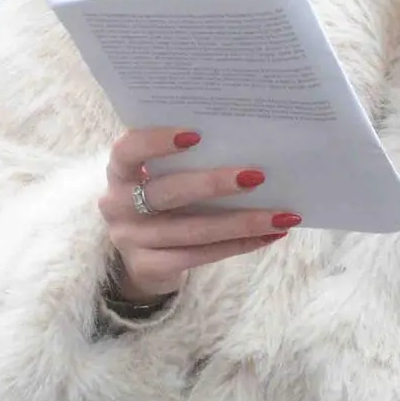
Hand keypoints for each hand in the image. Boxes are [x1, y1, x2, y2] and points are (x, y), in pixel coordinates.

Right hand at [99, 127, 298, 305]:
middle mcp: (118, 205)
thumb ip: (183, 162)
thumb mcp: (159, 177)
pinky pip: (200, 256)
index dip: (156, 141)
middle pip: (167, 193)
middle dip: (214, 184)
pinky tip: (269, 236)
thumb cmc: (162, 201)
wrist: (140, 257)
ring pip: (192, 231)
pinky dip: (239, 245)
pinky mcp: (150, 267)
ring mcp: (132, 240)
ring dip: (242, 222)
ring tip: (281, 215)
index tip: (196, 134)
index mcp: (118, 172)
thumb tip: (248, 144)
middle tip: (257, 176)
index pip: (128, 151)